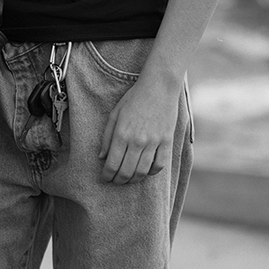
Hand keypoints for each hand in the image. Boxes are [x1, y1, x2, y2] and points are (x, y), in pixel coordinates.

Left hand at [98, 66, 179, 184]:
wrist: (159, 87)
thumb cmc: (134, 98)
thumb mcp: (115, 114)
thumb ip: (107, 137)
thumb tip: (102, 157)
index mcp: (122, 134)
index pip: (112, 164)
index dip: (106, 175)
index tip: (105, 178)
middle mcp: (137, 141)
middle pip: (126, 172)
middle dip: (118, 180)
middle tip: (115, 181)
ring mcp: (154, 143)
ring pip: (142, 172)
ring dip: (133, 179)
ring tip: (128, 178)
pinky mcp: (166, 142)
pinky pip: (159, 165)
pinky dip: (151, 172)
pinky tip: (145, 170)